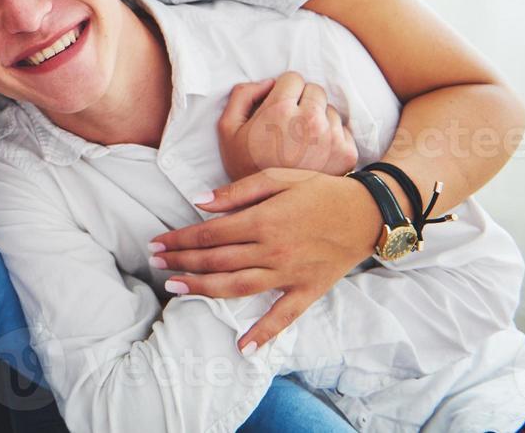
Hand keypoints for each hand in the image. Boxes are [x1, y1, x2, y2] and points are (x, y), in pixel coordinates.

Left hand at [149, 168, 380, 353]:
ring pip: (238, 287)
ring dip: (203, 289)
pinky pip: (283, 317)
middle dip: (182, 262)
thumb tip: (199, 201)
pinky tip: (242, 347)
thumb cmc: (320, 190)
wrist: (369, 212)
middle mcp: (273, 251)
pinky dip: (263, 333)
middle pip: (216, 260)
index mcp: (263, 220)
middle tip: (155, 264)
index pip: (209, 233)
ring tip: (175, 289)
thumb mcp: (278, 178)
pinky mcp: (308, 291)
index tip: (157, 243)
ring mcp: (290, 274)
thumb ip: (237, 192)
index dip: (179, 239)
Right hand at [217, 73, 357, 180]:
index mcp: (280, 110)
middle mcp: (309, 121)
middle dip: (302, 101)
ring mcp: (331, 137)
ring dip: (318, 118)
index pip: (293, 77)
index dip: (283, 90)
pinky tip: (314, 152)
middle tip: (289, 124)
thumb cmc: (246, 166)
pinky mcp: (347, 153)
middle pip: (315, 89)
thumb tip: (268, 82)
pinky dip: (331, 135)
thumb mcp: (227, 129)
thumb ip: (242, 94)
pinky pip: (343, 129)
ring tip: (300, 140)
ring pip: (330, 109)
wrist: (270, 207)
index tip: (278, 107)